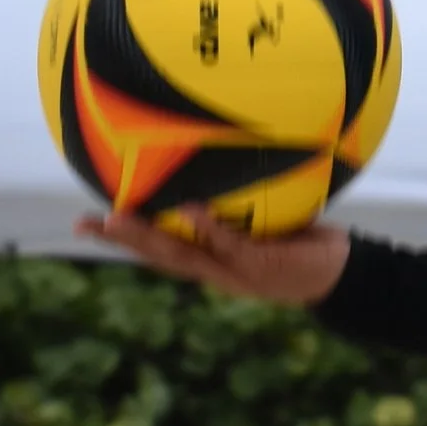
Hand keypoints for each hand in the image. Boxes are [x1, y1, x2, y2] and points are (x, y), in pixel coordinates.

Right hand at [77, 209, 351, 306]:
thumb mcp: (267, 221)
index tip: (87, 224)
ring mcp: (235, 272)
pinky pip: (229, 244)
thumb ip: (241, 200)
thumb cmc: (303, 242)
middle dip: (121, 242)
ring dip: (149, 238)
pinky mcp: (259, 265)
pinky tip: (188, 208)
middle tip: (84, 224)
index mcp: (212, 261)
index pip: (160, 251)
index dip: (124, 240)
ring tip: (117, 218)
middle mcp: (216, 271)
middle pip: (159, 257)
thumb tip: (222, 153)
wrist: (342, 272)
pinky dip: (207, 227)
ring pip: (183, 256)